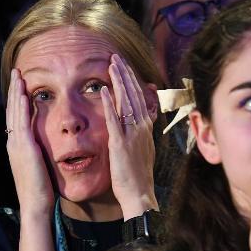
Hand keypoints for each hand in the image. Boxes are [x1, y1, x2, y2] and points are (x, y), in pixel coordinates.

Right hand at [7, 68, 55, 215]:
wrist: (35, 205)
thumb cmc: (41, 191)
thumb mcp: (38, 167)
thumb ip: (38, 154)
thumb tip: (42, 146)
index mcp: (17, 146)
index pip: (15, 117)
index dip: (17, 99)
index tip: (20, 84)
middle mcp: (13, 143)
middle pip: (12, 110)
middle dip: (14, 90)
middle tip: (16, 72)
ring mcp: (17, 145)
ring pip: (14, 113)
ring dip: (16, 93)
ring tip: (19, 76)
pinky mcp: (25, 148)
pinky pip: (22, 123)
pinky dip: (22, 108)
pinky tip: (24, 95)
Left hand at [100, 54, 158, 219]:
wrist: (140, 193)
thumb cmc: (138, 174)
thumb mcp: (144, 148)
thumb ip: (143, 130)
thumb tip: (147, 115)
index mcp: (146, 127)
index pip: (139, 97)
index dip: (131, 80)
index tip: (124, 66)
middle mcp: (142, 127)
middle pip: (134, 94)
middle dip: (125, 73)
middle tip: (116, 57)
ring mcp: (132, 134)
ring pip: (126, 101)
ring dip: (118, 81)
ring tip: (111, 64)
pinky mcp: (120, 143)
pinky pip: (114, 119)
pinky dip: (109, 103)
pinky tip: (103, 89)